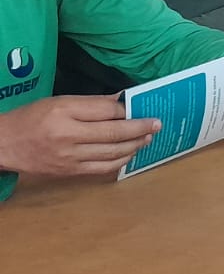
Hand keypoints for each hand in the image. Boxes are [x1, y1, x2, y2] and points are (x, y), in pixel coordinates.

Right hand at [0, 96, 159, 175]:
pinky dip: (121, 160)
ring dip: (135, 145)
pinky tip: (130, 153)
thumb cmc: (31, 118)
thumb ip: (91, 103)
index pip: (106, 110)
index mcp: (63, 111)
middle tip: (157, 124)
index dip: (128, 110)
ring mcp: (69, 156)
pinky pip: (103, 168)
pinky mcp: (70, 172)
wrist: (4, 144)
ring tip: (147, 138)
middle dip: (140, 128)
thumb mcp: (57, 102)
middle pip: (114, 132)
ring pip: (113, 152)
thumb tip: (121, 101)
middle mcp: (67, 135)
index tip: (143, 108)